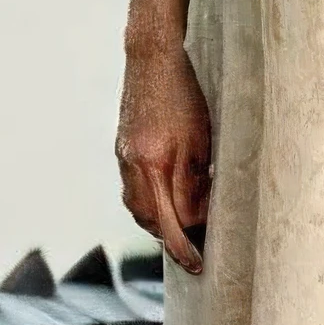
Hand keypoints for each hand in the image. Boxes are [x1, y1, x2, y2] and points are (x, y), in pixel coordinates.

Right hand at [116, 37, 210, 274]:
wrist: (151, 59)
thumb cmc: (184, 96)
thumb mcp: (201, 141)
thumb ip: (194, 183)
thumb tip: (197, 220)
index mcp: (155, 165)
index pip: (170, 222)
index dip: (184, 248)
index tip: (197, 265)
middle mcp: (134, 167)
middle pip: (149, 221)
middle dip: (170, 240)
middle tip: (194, 249)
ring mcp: (124, 159)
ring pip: (137, 209)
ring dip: (158, 224)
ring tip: (181, 228)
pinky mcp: (122, 150)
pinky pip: (132, 190)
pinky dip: (148, 204)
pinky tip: (164, 199)